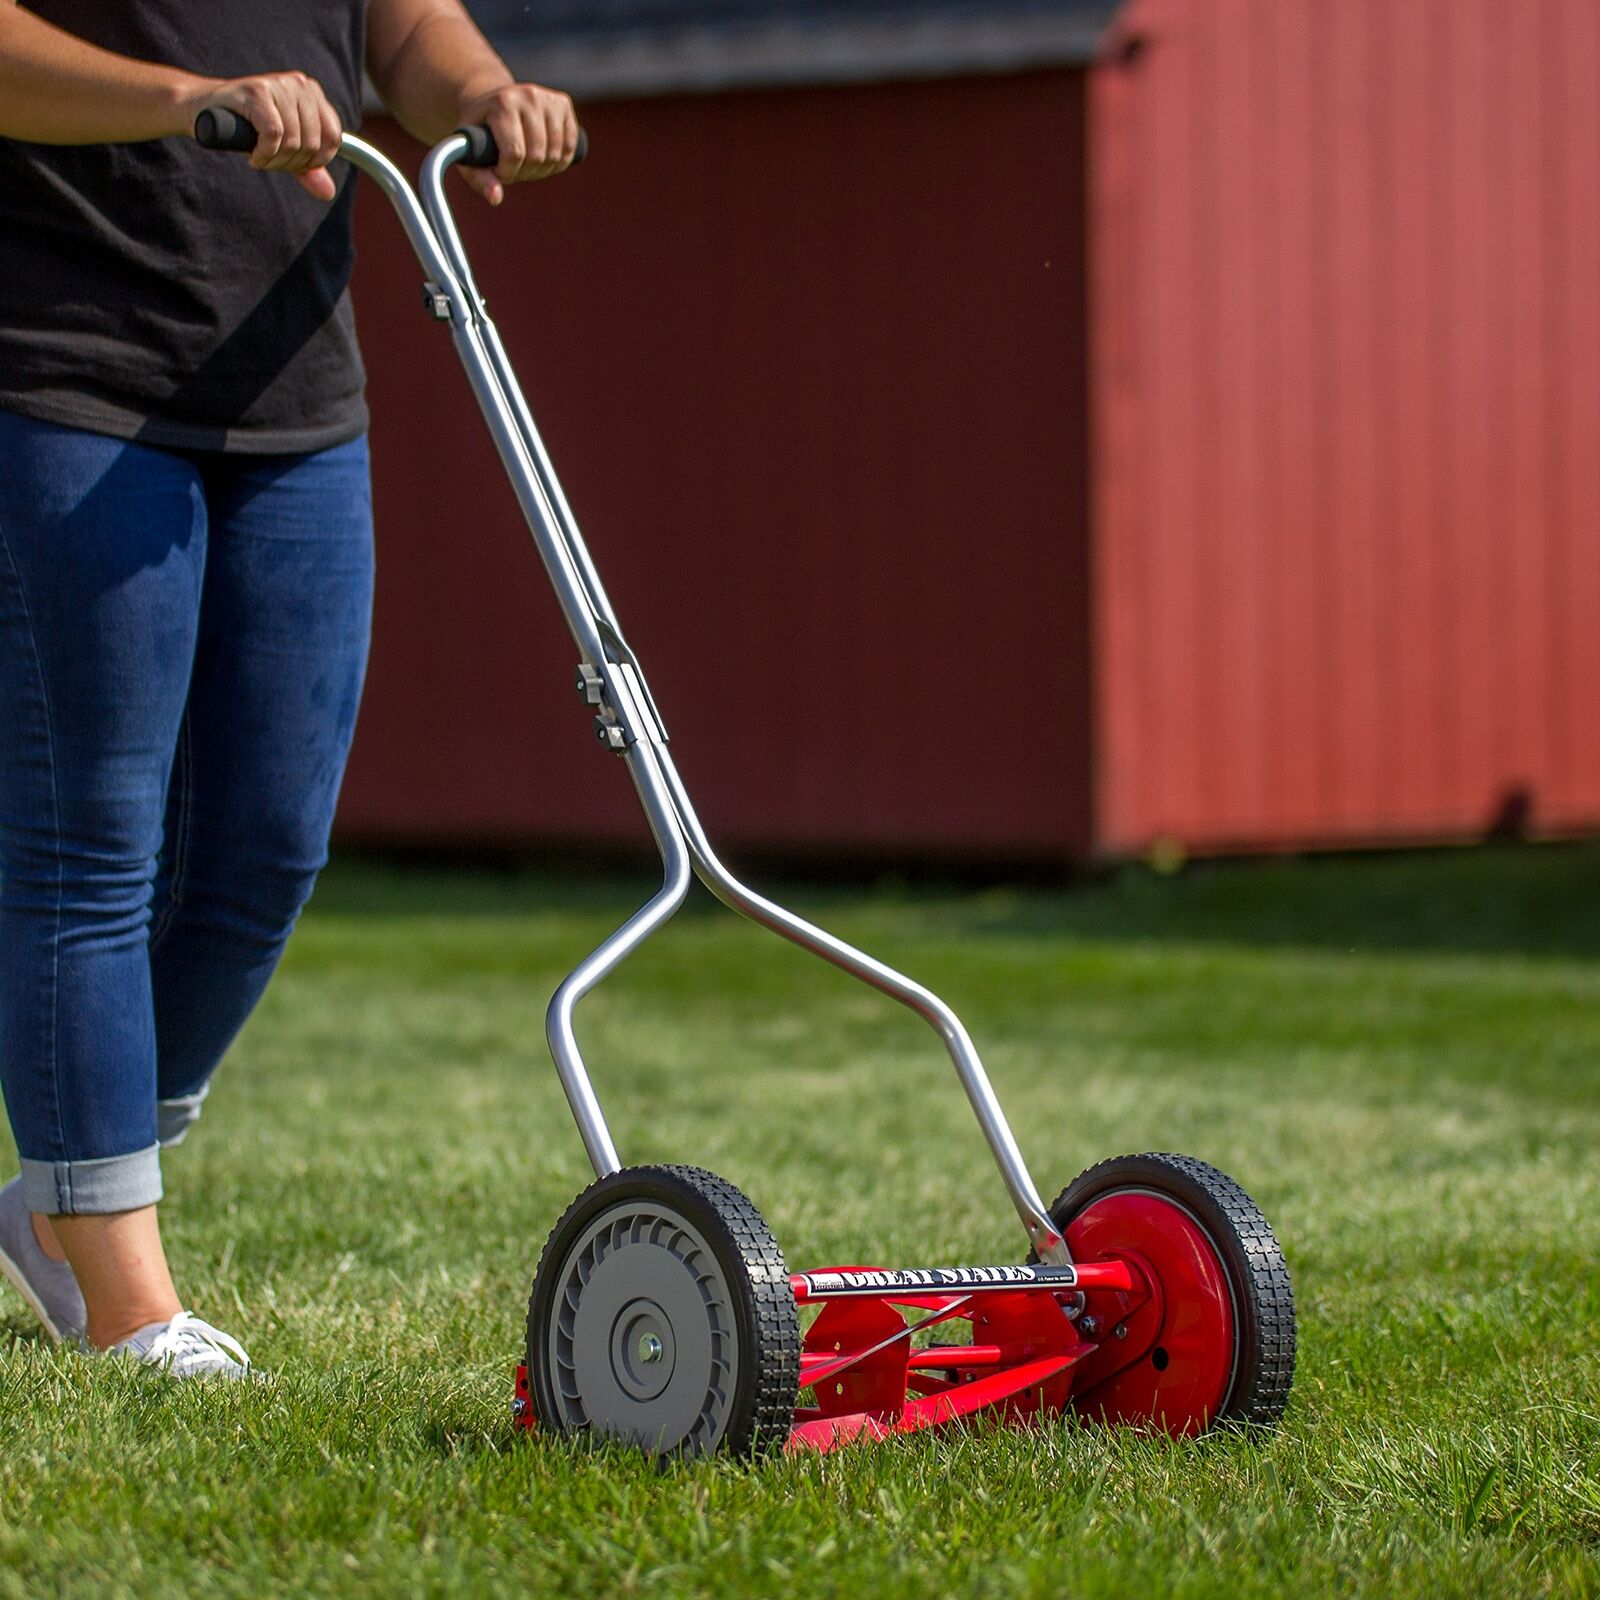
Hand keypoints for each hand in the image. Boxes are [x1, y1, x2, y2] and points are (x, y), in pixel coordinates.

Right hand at [184, 72, 343, 201]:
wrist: (205, 110)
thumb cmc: (248, 128)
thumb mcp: (285, 149)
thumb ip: (308, 168)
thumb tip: (327, 192)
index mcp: (312, 93)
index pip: (333, 138)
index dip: (315, 161)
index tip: (292, 163)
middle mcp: (298, 84)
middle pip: (312, 143)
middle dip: (291, 163)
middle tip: (270, 161)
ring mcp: (278, 85)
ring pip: (293, 141)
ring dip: (275, 161)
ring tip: (260, 157)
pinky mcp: (257, 91)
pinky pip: (274, 135)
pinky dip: (265, 153)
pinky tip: (253, 155)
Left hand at [456, 81, 578, 204]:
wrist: (493, 100)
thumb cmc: (480, 132)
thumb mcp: (470, 153)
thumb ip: (479, 178)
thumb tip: (496, 198)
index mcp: (502, 103)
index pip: (515, 153)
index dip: (508, 173)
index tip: (499, 171)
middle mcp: (528, 95)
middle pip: (537, 156)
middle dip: (525, 173)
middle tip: (514, 168)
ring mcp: (548, 98)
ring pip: (555, 155)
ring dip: (542, 170)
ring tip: (527, 164)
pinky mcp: (563, 103)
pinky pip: (569, 148)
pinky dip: (559, 162)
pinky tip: (544, 159)